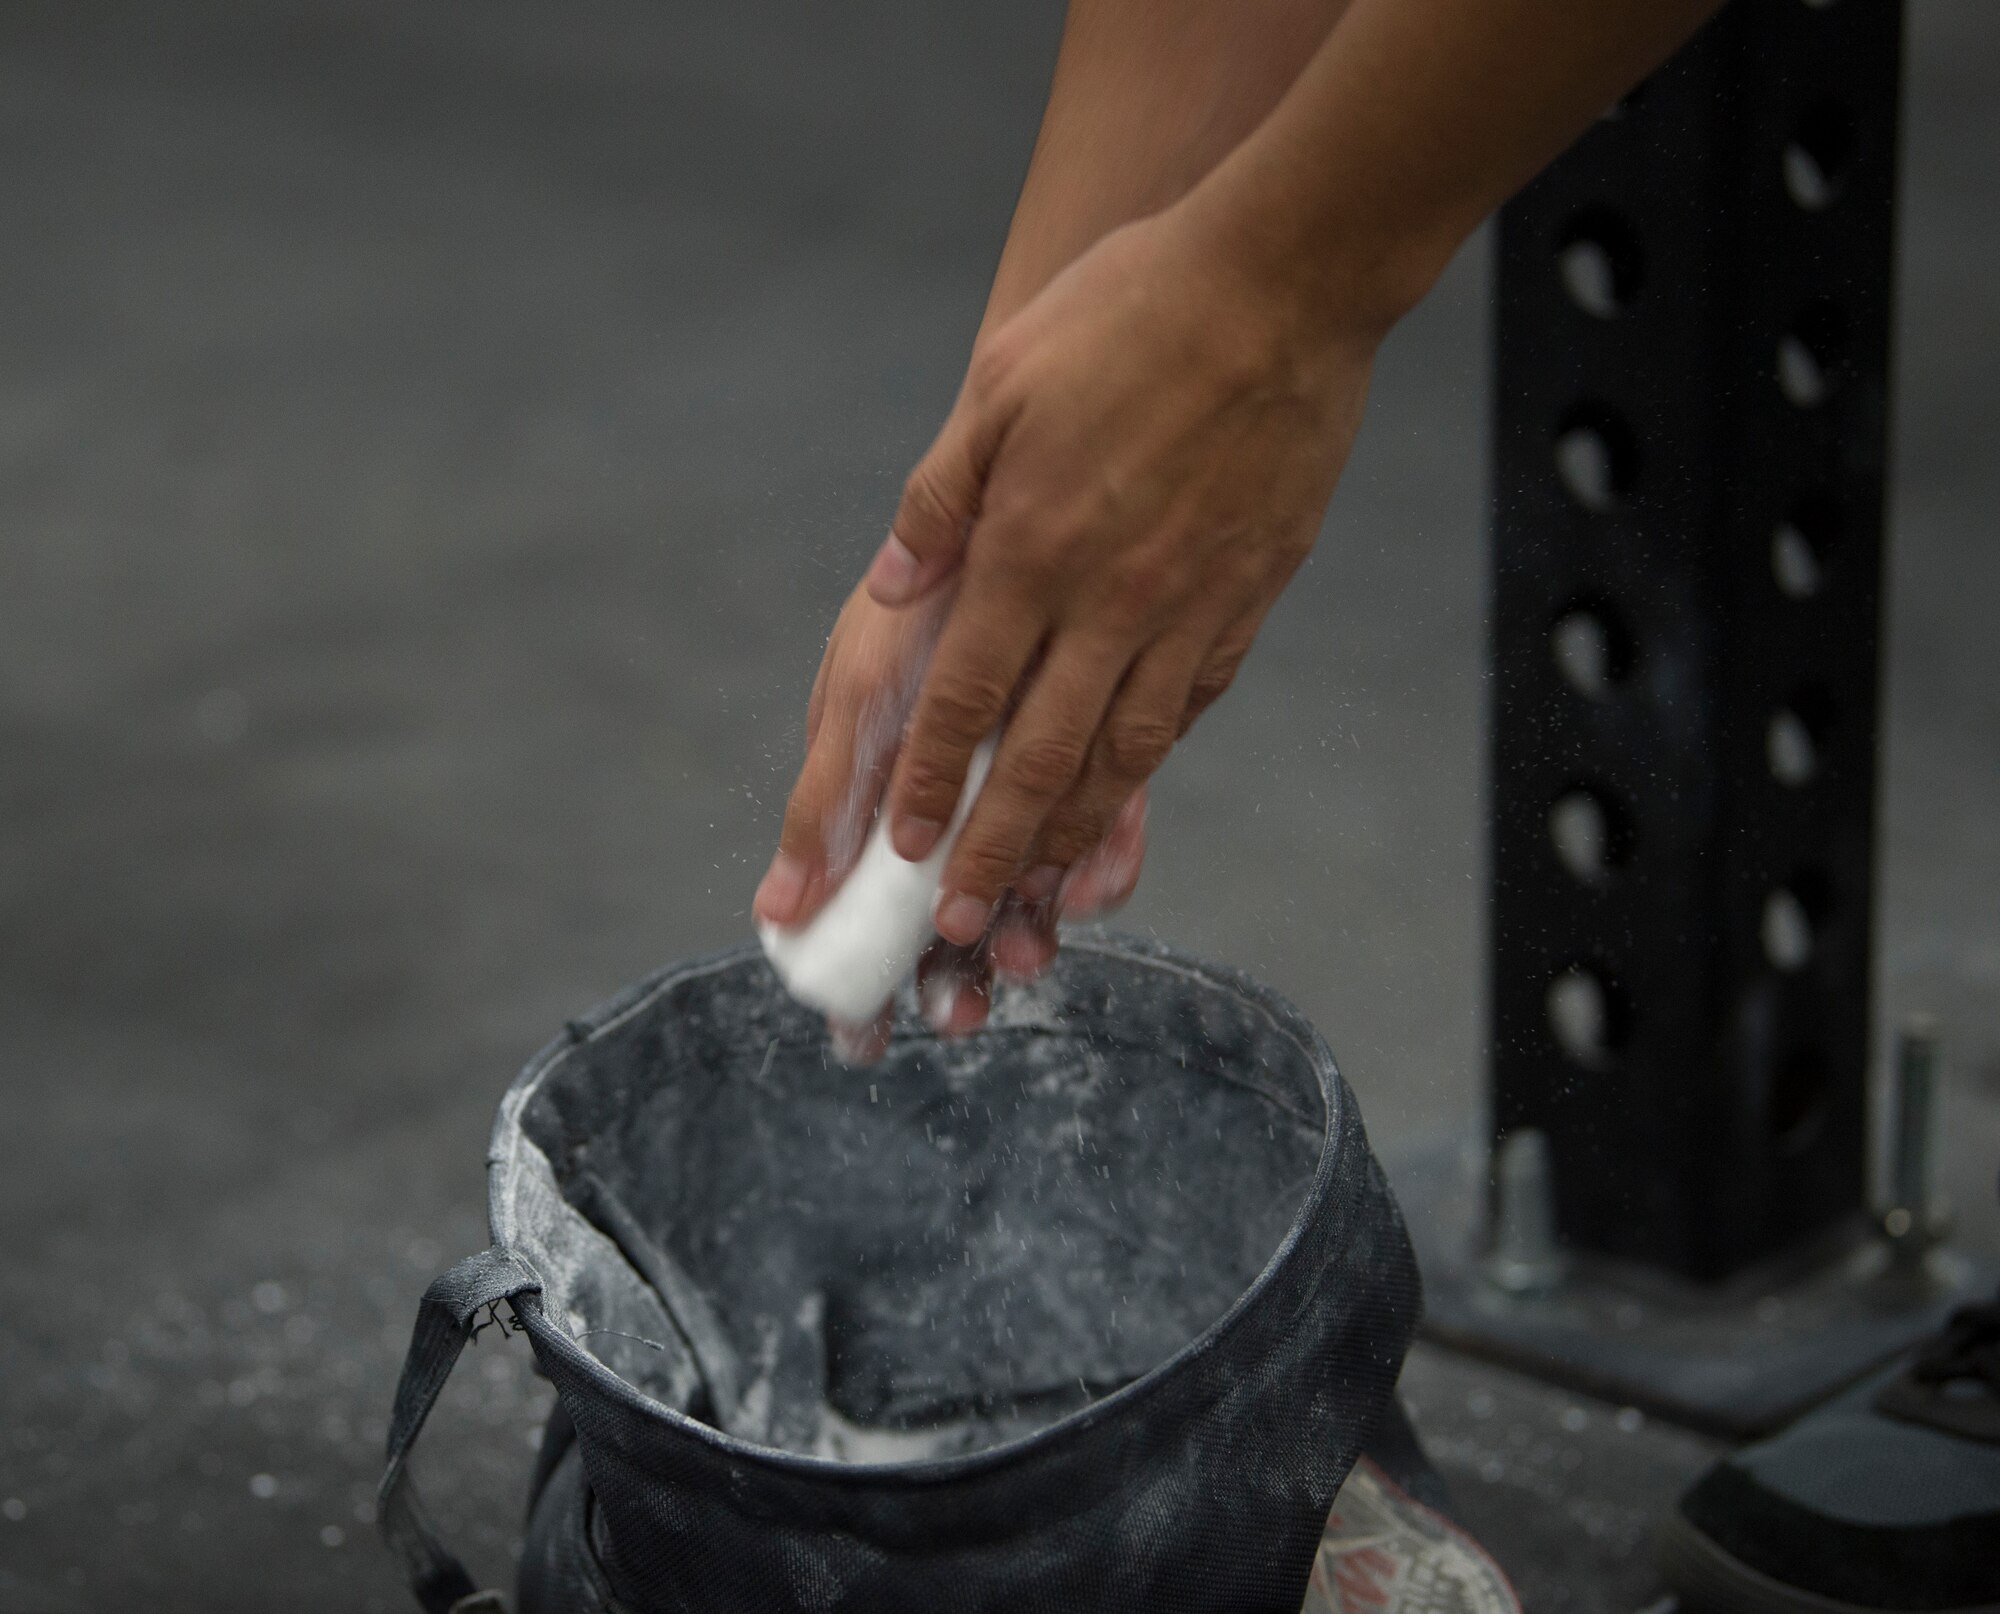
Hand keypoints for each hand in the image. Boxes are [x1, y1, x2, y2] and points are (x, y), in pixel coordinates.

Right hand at [752, 585, 1147, 1055]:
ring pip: (1026, 890)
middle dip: (951, 974)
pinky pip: (1103, 836)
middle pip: (948, 918)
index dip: (861, 977)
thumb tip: (776, 913)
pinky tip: (1091, 886)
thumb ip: (826, 802)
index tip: (860, 1037)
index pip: (862, 910)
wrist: (1042, 494)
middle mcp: (953, 800)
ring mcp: (1027, 783)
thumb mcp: (861, 699)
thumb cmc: (925, 597)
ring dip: (1025, 931)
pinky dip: (1101, 866)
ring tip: (1023, 955)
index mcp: (883, 793)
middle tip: (957, 1013)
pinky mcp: (1101, 760)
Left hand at [864, 197, 1378, 944]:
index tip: (903, 847)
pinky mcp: (1248, 599)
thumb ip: (940, 498)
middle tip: (963, 920)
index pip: (964, 697)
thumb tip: (895, 585)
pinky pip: (1193, 702)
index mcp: (1031, 550)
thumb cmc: (1127, 317)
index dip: (930, 780)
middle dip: (995, 848)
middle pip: (1043, 756)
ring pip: (1125, 751)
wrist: (1278, 289)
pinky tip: (1128, 788)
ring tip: (1040, 891)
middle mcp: (1108, 600)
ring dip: (1073, 831)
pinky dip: (1154, 758)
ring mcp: (1188, 607)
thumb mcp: (1000, 385)